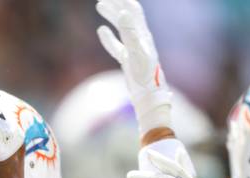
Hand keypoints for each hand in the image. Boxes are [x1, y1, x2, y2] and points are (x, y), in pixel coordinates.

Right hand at [96, 0, 172, 132]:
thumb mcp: (137, 52)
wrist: (148, 96)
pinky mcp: (128, 60)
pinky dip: (108, 36)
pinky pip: (116, 44)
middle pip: (127, 16)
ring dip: (111, 15)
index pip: (133, 11)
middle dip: (116, 4)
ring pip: (121, 27)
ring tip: (100, 6)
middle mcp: (140, 39)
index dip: (123, 1)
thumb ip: (130, 33)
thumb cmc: (145, 76)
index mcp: (143, 35)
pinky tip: (101, 31)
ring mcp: (133, 49)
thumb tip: (123, 12)